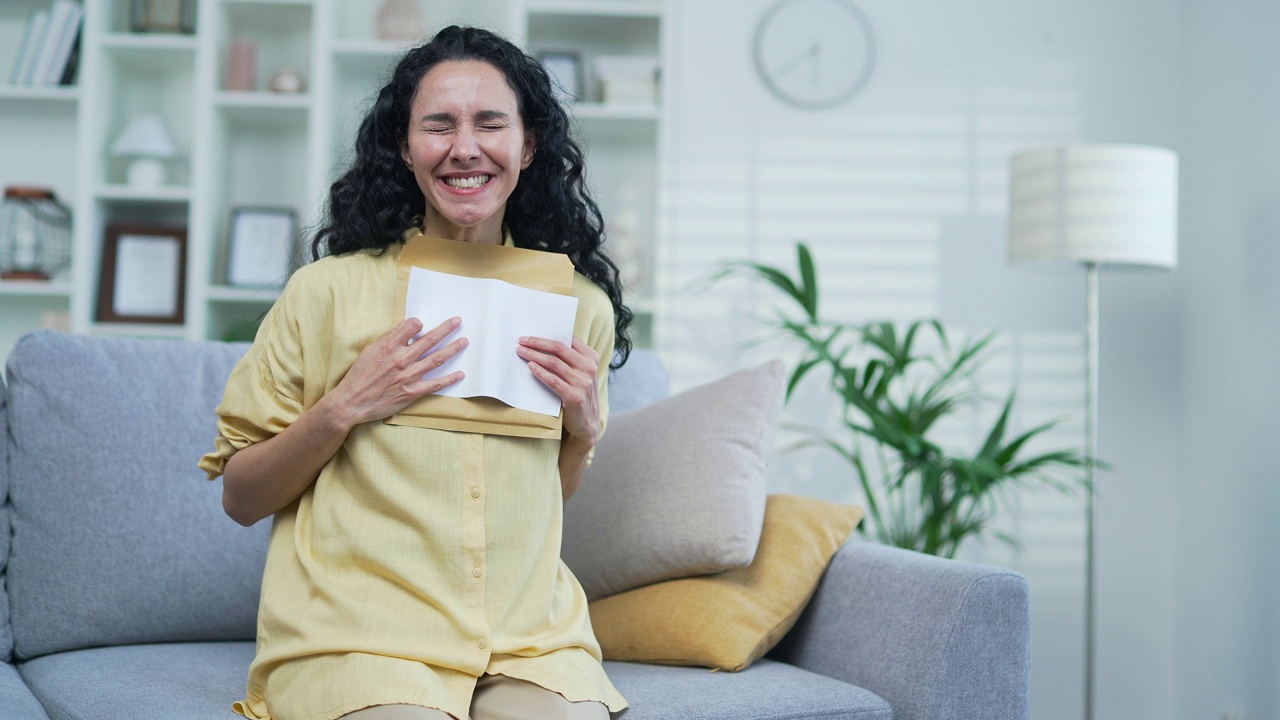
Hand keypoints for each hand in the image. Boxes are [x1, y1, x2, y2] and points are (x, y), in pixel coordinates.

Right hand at [327, 317, 466, 428]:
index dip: (418, 323)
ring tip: (464, 342)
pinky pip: (435, 384)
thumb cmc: (359, 376)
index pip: (412, 326)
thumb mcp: (370, 351)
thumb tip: (404, 329)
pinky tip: (460, 374)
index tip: (422, 325)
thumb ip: (388, 340)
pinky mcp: (412, 392)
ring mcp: (409, 375)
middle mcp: (402, 358)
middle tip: (457, 321)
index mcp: (390, 346)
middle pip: (430, 339)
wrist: (352, 401)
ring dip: (453, 349)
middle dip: (446, 329)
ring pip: (437, 359)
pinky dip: (450, 379)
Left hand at [518, 335, 600, 443]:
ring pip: (554, 362)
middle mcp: (589, 368)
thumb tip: (543, 342)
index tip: (530, 335)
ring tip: (521, 352)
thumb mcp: (581, 372)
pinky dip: (540, 372)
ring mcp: (583, 382)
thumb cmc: (579, 392)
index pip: (568, 339)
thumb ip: (571, 358)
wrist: (587, 423)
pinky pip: (553, 380)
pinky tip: (530, 367)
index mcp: (591, 357)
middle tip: (521, 341)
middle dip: (537, 343)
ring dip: (534, 355)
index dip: (547, 336)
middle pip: (559, 348)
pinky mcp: (575, 397)